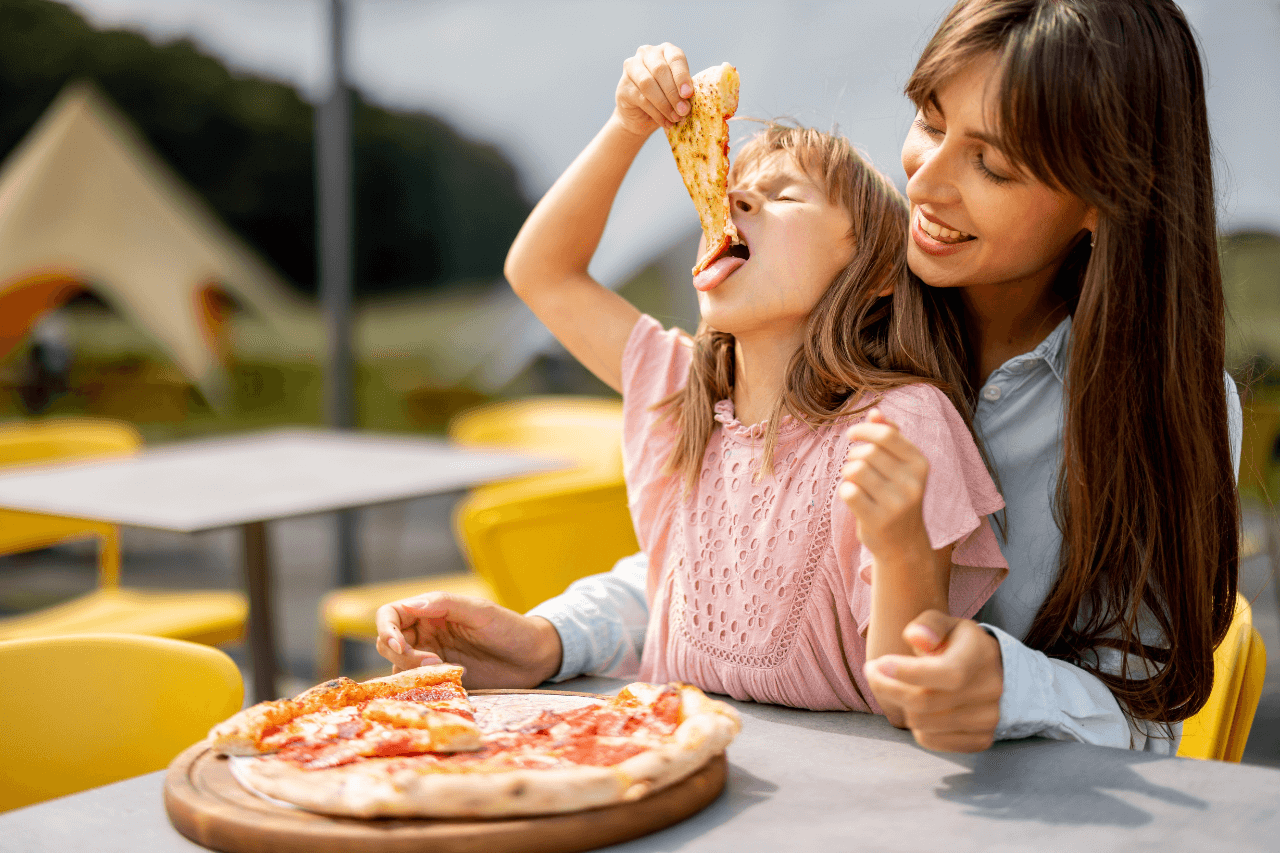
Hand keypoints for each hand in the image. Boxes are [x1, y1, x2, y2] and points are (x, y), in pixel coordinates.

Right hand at [375, 592, 562, 688]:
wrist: (534, 657)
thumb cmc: (510, 627)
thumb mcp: (480, 611)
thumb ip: (445, 604)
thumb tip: (412, 604)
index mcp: (430, 612)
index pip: (390, 615)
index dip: (387, 629)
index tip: (400, 645)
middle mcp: (426, 634)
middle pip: (388, 643)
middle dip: (402, 654)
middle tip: (434, 662)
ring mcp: (431, 658)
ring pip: (399, 667)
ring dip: (412, 673)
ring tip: (445, 673)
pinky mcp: (440, 681)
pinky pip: (416, 686)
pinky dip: (420, 689)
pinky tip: (444, 687)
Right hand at [613, 42, 693, 135]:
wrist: (640, 116)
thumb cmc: (665, 99)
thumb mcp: (678, 92)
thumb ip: (683, 91)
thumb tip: (688, 100)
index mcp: (666, 50)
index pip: (675, 58)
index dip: (682, 76)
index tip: (688, 94)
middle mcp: (647, 53)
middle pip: (660, 70)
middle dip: (673, 93)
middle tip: (684, 111)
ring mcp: (632, 68)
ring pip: (648, 84)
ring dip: (664, 104)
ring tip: (675, 118)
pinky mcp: (623, 86)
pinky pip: (641, 99)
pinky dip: (656, 113)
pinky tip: (665, 122)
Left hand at [839, 408, 929, 559]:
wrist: (903, 544)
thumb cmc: (896, 497)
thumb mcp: (901, 467)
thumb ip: (890, 437)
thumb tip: (875, 412)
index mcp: (920, 464)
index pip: (887, 435)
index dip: (864, 430)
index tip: (851, 435)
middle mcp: (913, 483)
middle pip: (868, 452)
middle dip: (854, 455)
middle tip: (854, 467)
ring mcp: (897, 503)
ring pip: (855, 470)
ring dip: (847, 473)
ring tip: (854, 482)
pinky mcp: (879, 520)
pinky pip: (848, 492)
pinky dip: (845, 491)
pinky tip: (853, 497)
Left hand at [863, 610, 1003, 751]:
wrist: (991, 671)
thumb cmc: (956, 644)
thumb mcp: (944, 624)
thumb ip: (929, 625)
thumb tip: (917, 638)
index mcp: (981, 654)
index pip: (947, 672)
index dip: (908, 673)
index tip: (878, 664)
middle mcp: (990, 689)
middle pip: (925, 702)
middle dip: (887, 687)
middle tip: (873, 672)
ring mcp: (988, 718)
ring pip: (922, 724)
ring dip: (900, 706)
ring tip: (898, 687)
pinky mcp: (981, 739)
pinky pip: (930, 741)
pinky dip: (916, 726)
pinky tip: (918, 708)